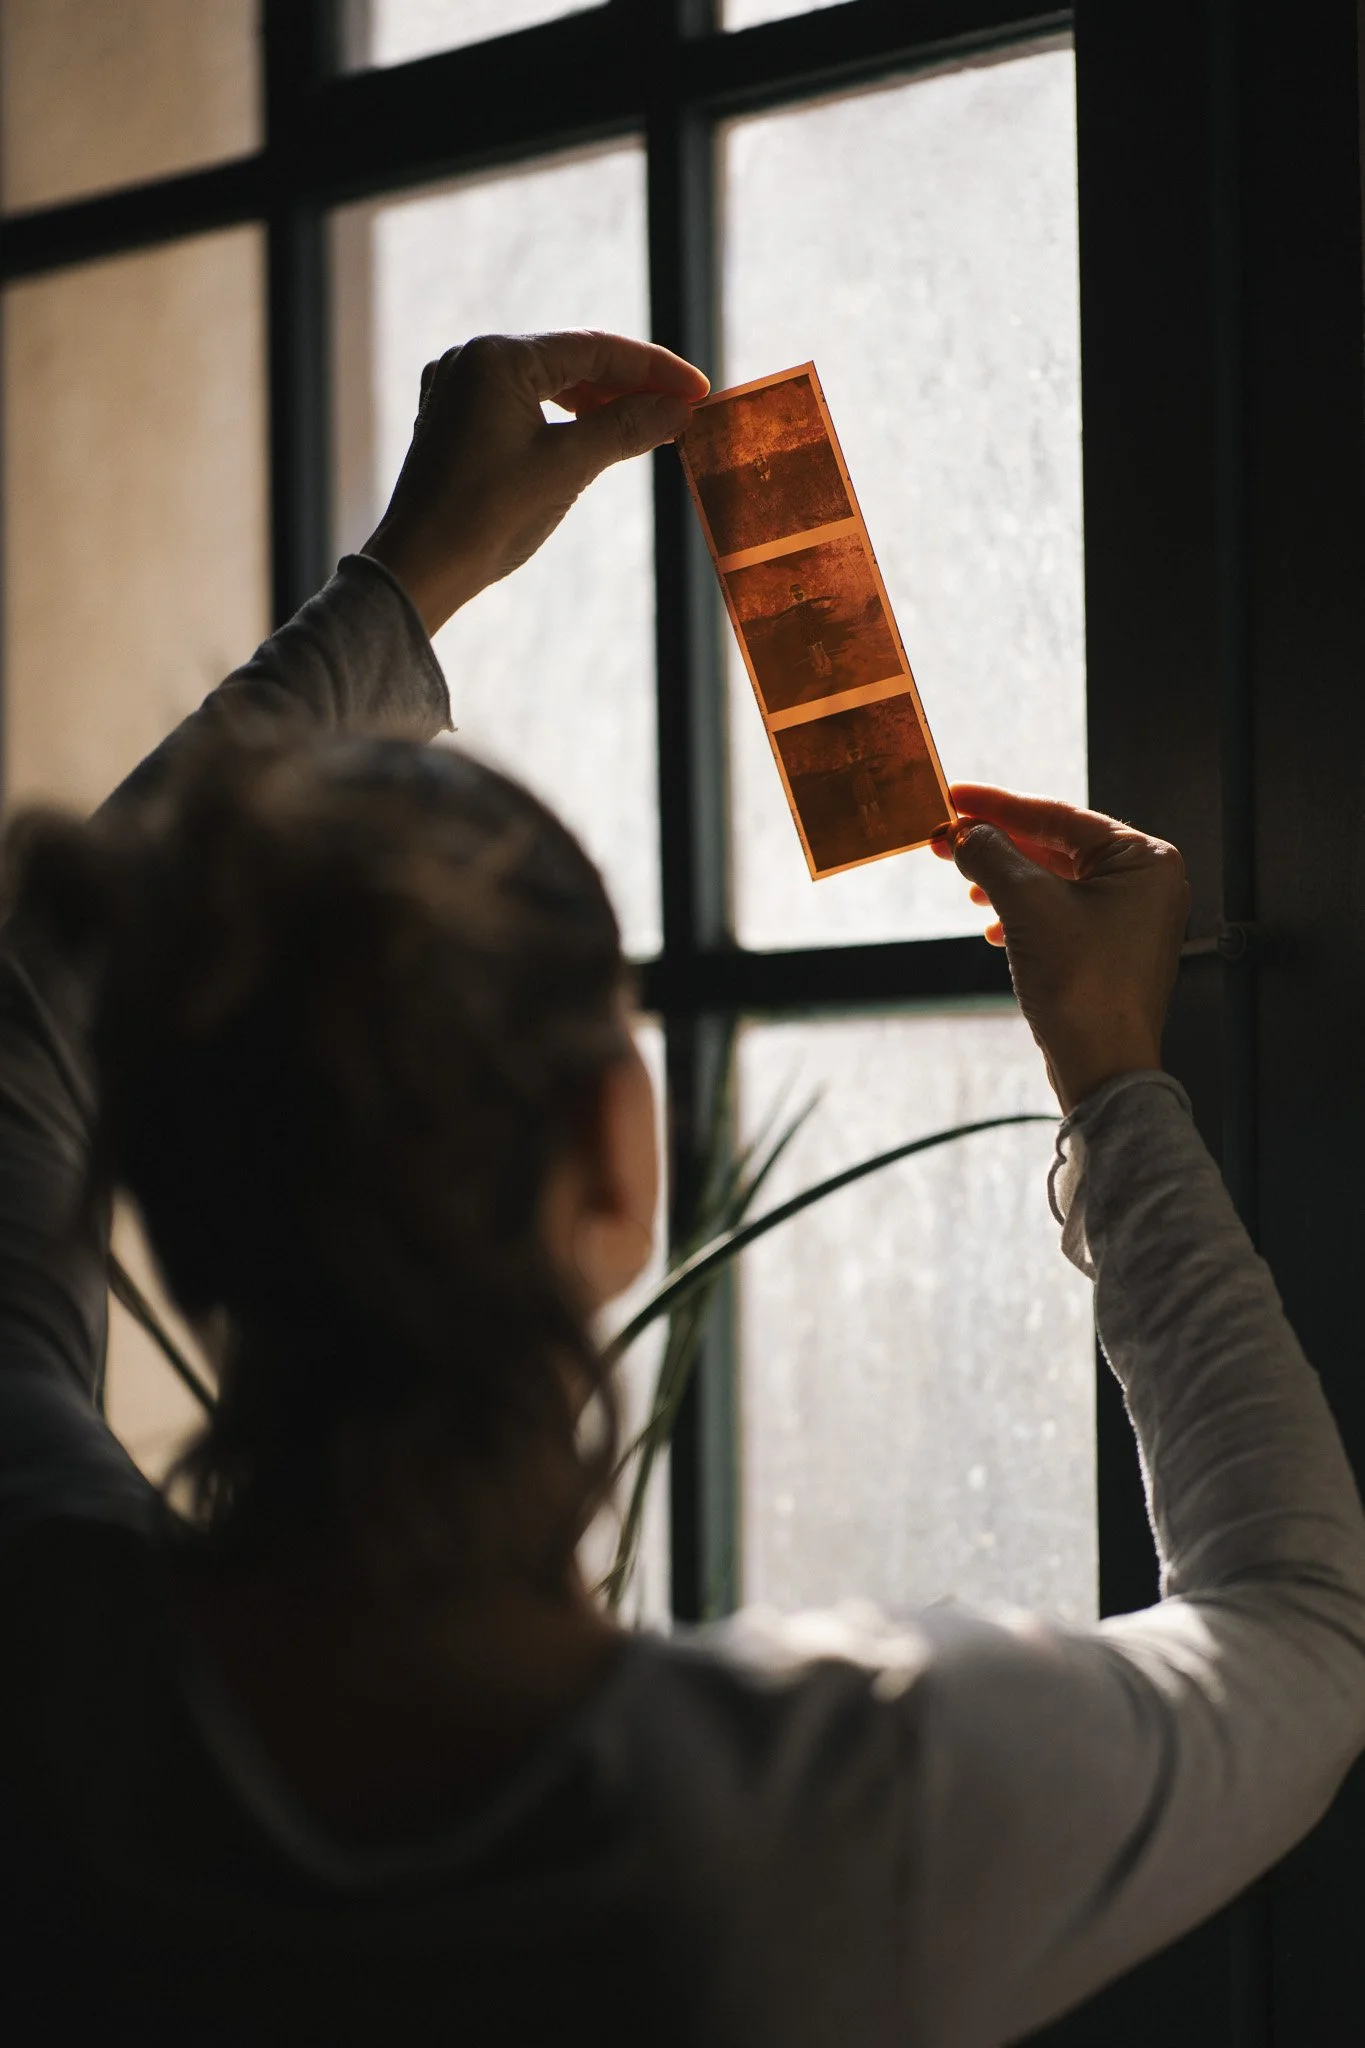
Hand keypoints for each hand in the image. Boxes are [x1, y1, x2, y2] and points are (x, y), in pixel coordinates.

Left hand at [361, 330, 709, 633]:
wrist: (419, 570)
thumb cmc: (485, 517)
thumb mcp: (567, 468)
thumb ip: (625, 429)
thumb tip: (678, 410)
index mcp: (496, 357)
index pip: (594, 349)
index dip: (653, 369)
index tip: (698, 390)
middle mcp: (472, 360)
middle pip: (570, 361)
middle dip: (628, 385)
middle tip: (680, 410)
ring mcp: (458, 391)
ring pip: (547, 383)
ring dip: (598, 402)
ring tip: (647, 425)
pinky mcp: (455, 423)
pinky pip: (522, 406)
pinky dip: (563, 419)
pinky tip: (594, 436)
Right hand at [932, 783, 1189, 1112]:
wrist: (1103, 1067)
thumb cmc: (1083, 985)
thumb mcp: (1026, 905)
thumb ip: (992, 856)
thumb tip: (963, 833)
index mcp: (1144, 858)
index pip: (1058, 815)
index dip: (998, 806)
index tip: (954, 798)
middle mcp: (1146, 884)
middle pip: (1055, 847)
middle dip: (997, 847)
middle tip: (945, 840)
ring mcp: (1131, 920)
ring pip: (1055, 883)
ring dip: (1005, 881)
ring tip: (967, 886)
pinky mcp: (1111, 952)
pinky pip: (1060, 916)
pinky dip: (1023, 915)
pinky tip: (994, 928)